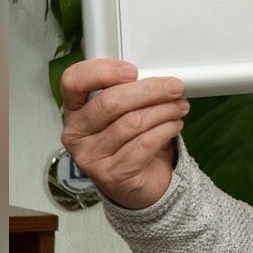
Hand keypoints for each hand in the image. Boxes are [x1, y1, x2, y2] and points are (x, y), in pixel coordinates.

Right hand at [59, 59, 188, 208]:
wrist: (137, 181)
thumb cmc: (129, 139)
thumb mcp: (122, 110)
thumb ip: (127, 90)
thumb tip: (154, 73)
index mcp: (75, 109)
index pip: (73, 81)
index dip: (103, 71)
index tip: (132, 71)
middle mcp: (76, 133)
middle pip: (110, 102)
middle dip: (150, 90)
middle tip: (174, 87)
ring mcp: (91, 157)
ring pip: (132, 123)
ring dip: (164, 110)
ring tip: (179, 107)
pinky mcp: (112, 175)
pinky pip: (144, 144)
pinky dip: (165, 130)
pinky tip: (174, 125)